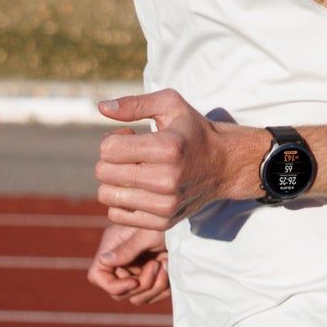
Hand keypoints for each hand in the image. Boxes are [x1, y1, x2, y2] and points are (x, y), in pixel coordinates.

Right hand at [87, 224, 169, 304]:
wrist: (189, 225)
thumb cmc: (166, 220)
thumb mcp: (147, 234)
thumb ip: (127, 249)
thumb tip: (104, 260)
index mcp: (113, 248)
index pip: (97, 276)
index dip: (113, 286)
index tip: (134, 282)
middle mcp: (122, 262)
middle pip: (120, 293)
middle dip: (141, 285)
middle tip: (157, 264)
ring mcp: (137, 272)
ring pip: (138, 298)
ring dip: (155, 286)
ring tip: (166, 263)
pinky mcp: (153, 278)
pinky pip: (153, 296)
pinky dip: (164, 288)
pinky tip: (171, 268)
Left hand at [94, 89, 241, 229]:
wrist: (225, 165)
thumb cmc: (193, 130)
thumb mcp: (170, 104)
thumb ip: (134, 104)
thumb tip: (102, 108)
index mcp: (168, 147)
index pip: (108, 149)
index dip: (112, 139)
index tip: (131, 135)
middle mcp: (167, 179)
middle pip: (104, 172)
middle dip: (110, 160)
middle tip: (130, 155)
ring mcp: (166, 204)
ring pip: (107, 196)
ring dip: (113, 182)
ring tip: (133, 171)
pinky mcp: (163, 222)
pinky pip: (117, 216)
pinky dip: (120, 202)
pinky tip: (136, 189)